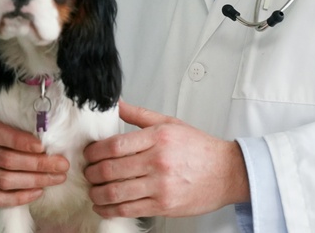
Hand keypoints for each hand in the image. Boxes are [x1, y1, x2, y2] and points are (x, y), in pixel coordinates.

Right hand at [0, 97, 68, 206]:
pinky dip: (18, 198)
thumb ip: (16, 113)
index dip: (21, 142)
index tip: (44, 146)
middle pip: (5, 161)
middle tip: (62, 165)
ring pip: (2, 181)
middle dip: (38, 165)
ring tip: (56, 178)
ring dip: (34, 182)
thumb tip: (49, 126)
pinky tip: (37, 192)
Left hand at [83, 102, 249, 218]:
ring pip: (115, 192)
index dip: (94, 151)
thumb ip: (140, 115)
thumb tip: (116, 104)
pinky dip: (109, 209)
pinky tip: (103, 205)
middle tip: (87, 172)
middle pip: (111, 169)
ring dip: (96, 192)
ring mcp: (160, 186)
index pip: (114, 145)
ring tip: (93, 190)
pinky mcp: (163, 205)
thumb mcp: (170, 123)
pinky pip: (128, 209)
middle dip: (91, 173)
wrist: (227, 172)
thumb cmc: (199, 148)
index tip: (89, 154)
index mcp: (158, 138)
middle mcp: (158, 162)